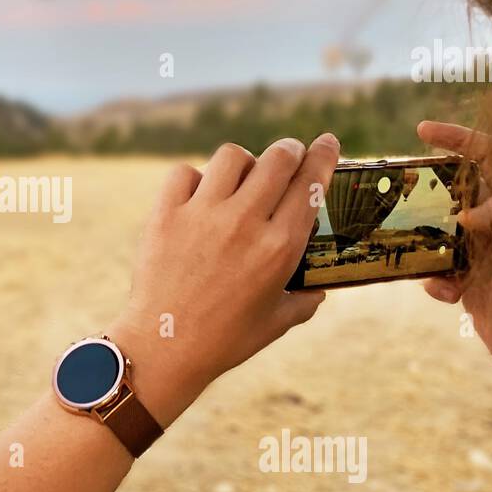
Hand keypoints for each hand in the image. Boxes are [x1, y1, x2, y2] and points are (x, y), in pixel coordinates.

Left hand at [108, 134, 338, 424]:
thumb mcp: (276, 324)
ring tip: (241, 177)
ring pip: (231, 156)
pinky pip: (184, 172)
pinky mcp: (165, 215)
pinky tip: (198, 195)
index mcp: (280, 247)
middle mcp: (245, 222)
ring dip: (243, 162)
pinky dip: (194, 178)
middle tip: (287, 155)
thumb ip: (304, 301)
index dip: (324, 155)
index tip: (328, 142)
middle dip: (289, 150)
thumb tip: (320, 289)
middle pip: (277, 157)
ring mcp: (203, 215)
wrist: (163, 348)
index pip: (310, 184)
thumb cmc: (225, 341)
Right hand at [416, 121, 491, 372]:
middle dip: (426, 193)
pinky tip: (444, 291)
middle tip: (396, 190)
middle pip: (455, 193)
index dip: (458, 139)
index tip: (423, 131)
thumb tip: (466, 212)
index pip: (491, 157)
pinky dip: (435, 281)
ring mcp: (483, 252)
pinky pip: (437, 272)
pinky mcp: (468, 283)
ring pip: (438, 233)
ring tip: (409, 246)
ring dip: (423, 242)